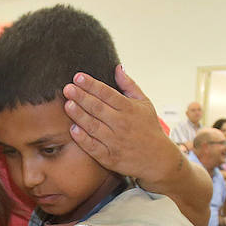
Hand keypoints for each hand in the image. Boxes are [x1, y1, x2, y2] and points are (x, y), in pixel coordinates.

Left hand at [62, 66, 177, 181]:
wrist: (157, 159)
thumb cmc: (149, 128)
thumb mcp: (144, 103)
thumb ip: (129, 85)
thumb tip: (118, 67)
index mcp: (129, 108)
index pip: (107, 93)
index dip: (91, 84)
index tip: (78, 77)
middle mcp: (121, 124)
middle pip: (97, 108)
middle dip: (81, 97)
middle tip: (68, 88)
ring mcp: (115, 141)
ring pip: (93, 126)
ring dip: (79, 115)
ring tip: (68, 104)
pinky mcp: (109, 158)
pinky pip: (93, 147)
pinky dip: (83, 139)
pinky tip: (73, 129)